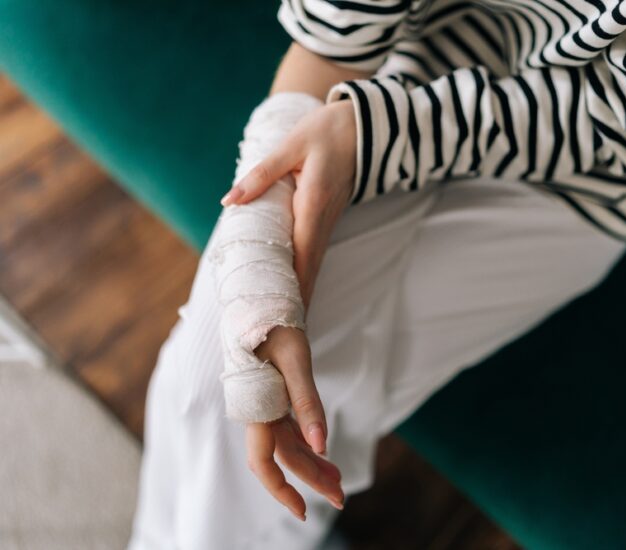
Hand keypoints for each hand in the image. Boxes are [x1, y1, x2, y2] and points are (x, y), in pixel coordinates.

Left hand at [221, 99, 356, 309]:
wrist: (365, 127)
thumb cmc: (327, 132)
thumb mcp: (292, 144)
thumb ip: (261, 174)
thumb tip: (229, 200)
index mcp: (313, 202)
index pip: (302, 253)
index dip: (294, 285)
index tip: (286, 313)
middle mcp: (323, 218)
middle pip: (310, 267)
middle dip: (299, 300)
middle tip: (285, 334)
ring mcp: (328, 221)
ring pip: (314, 263)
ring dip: (303, 291)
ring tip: (288, 322)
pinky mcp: (327, 219)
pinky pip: (316, 253)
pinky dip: (306, 274)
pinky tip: (296, 289)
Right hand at [246, 326, 343, 519]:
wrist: (262, 302)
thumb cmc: (276, 326)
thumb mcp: (297, 362)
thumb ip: (308, 404)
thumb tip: (322, 445)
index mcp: (258, 407)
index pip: (265, 462)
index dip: (282, 489)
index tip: (304, 511)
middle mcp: (260, 412)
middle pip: (285, 458)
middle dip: (311, 480)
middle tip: (341, 499)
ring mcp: (268, 407)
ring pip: (290, 446)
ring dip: (313, 465)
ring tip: (339, 482)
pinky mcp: (276, 399)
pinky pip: (292, 430)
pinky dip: (310, 444)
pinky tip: (324, 454)